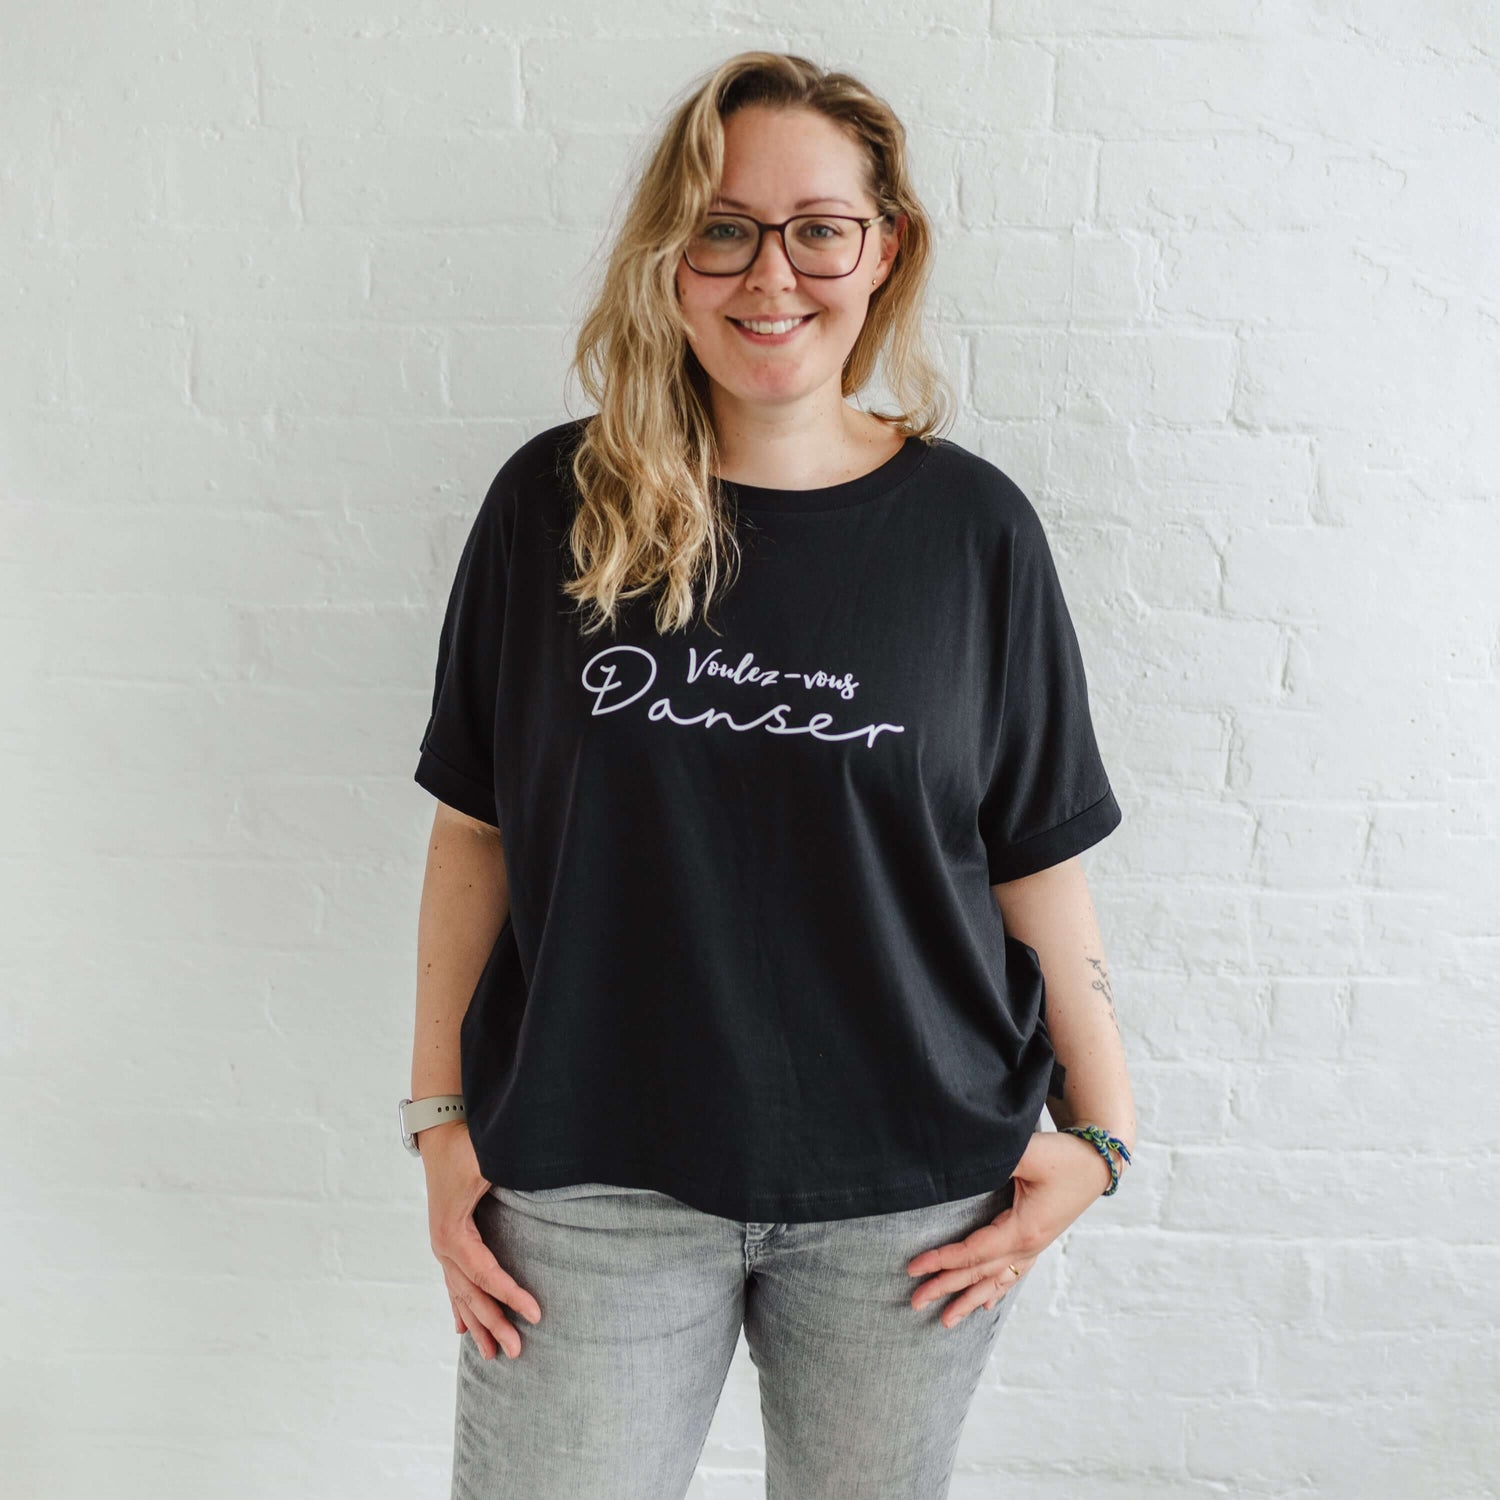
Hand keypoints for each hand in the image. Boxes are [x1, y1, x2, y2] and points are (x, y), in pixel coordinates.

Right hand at [421, 1123, 542, 1360]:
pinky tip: (463, 1329)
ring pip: (461, 1295)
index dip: (511, 1296)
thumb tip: (537, 1179)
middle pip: (473, 1295)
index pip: (487, 1274)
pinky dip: (460, 1307)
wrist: (440, 1133)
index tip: (537, 1314)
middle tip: (519, 1352)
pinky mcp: (448, 1241)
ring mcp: (443, 1246)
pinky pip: (454, 1283)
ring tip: (495, 1354)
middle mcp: (444, 1246)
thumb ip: (505, 1175)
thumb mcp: (486, 1161)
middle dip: (495, 1324)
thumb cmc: (466, 1146)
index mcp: (453, 1234)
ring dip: (478, 1325)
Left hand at [905, 1130, 1116, 1327]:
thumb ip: (996, 1160)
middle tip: (915, 1302)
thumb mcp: (1030, 1154)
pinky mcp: (1038, 1240)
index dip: (941, 1260)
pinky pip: (1013, 1273)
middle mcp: (1028, 1246)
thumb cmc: (1064, 1158)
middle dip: (946, 1287)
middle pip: (980, 1273)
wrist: (1098, 1163)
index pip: (973, 1252)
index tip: (913, 1267)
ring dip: (969, 1300)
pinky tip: (986, 1305)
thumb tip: (963, 1165)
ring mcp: (1035, 1247)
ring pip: (996, 1280)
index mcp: (1023, 1230)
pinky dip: (995, 1290)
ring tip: (946, 1320)